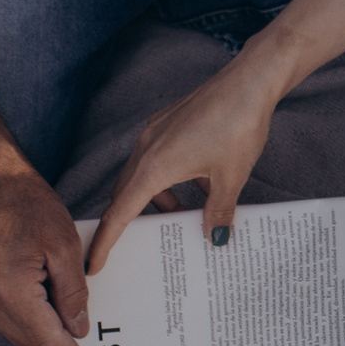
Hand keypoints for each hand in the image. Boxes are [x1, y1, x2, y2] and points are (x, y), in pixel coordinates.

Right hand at [0, 163, 95, 345]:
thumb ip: (73, 294)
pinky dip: (27, 315)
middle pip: (31, 343)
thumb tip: (78, 330)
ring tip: (60, 295)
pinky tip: (41, 292)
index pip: (47, 341)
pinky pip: (4, 319)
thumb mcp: (64, 246)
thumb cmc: (27, 205)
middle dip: (60, 341)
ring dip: (43, 327)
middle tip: (85, 325)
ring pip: (17, 334)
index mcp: (9, 291)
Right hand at [86, 57, 282, 274]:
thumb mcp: (231, 178)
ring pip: (141, 176)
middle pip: (124, 195)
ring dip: (155, 199)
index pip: (119, 213)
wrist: (250, 81)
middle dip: (130, 222)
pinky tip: (196, 185)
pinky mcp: (165, 123)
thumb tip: (213, 238)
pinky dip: (165, 179)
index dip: (105, 242)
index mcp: (154, 166)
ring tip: (183, 216)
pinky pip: (154, 159)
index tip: (94, 264)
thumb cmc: (239, 126)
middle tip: (144, 245)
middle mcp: (146, 148)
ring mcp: (154, 133)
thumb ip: (218, 212)